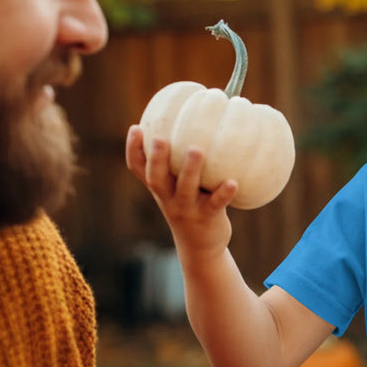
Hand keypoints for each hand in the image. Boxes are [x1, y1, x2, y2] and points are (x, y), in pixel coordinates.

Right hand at [126, 125, 237, 259]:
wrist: (201, 246)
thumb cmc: (193, 204)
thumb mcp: (181, 185)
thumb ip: (182, 161)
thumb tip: (202, 120)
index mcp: (160, 188)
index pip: (138, 169)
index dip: (134, 150)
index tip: (136, 128)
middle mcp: (168, 198)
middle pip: (156, 178)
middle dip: (157, 159)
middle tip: (160, 139)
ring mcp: (187, 209)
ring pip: (184, 189)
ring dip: (190, 170)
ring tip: (196, 150)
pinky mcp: (207, 217)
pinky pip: (216, 203)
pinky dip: (223, 193)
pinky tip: (233, 182)